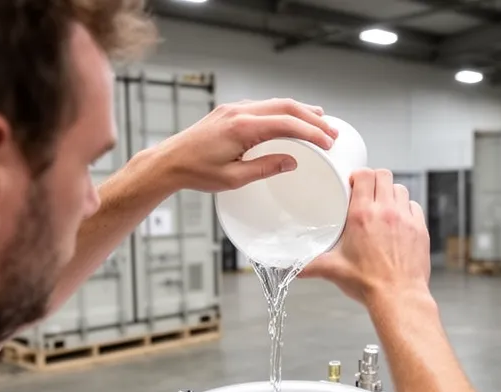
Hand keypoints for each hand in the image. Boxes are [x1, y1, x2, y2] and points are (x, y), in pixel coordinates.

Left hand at [151, 99, 337, 191]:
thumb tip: (292, 161)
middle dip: (312, 118)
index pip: (287, 124)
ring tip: (320, 121)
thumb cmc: (197, 172)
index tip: (328, 142)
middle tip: (331, 131)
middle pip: (286, 107)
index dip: (311, 132)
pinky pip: (262, 106)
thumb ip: (265, 167)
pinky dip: (282, 111)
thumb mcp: (234, 178)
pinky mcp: (229, 111)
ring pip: (275, 103)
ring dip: (299, 111)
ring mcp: (233, 109)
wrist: (169, 162)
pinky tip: (290, 118)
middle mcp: (239, 112)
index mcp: (242, 128)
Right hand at [301, 169, 430, 304]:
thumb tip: (295, 268)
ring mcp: (405, 219)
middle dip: (375, 179)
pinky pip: (414, 206)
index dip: (359, 175)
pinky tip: (399, 219)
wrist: (398, 296)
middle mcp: (385, 212)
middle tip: (368, 190)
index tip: (353, 183)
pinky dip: (406, 208)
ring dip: (390, 192)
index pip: (364, 176)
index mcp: (362, 216)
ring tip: (383, 204)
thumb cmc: (368, 283)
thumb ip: (310, 266)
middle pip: (384, 175)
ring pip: (400, 188)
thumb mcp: (333, 270)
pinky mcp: (419, 229)